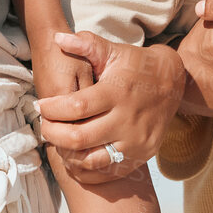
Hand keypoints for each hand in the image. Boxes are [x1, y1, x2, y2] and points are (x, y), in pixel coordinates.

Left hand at [34, 32, 184, 184]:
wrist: (173, 83)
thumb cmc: (136, 66)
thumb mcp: (113, 51)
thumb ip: (86, 44)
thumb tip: (57, 38)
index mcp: (116, 92)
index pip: (76, 107)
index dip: (52, 109)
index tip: (40, 106)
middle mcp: (127, 120)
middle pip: (79, 138)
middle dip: (53, 134)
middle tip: (45, 126)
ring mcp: (135, 142)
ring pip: (91, 160)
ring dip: (67, 154)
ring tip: (58, 141)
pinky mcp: (141, 156)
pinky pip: (107, 173)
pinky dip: (86, 170)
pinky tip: (74, 158)